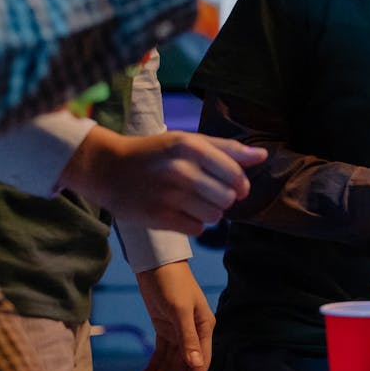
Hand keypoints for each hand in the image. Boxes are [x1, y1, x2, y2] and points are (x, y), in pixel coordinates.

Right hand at [59, 127, 267, 232]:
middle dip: (225, 198)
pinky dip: (194, 223)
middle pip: (228, 197)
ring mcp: (168, 195)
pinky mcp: (158, 217)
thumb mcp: (188, 141)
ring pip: (214, 215)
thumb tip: (262, 155)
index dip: (241, 184)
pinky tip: (181, 212)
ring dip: (211, 212)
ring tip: (195, 202)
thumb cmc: (155, 153)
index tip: (235, 186)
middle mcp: (180, 170)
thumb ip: (226, 149)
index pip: (235, 173)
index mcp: (190, 146)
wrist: (108, 169)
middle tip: (211, 194)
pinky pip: (197, 229)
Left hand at [135, 260, 214, 370]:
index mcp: (204, 327)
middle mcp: (194, 332)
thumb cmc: (173, 282)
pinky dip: (152, 367)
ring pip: (170, 363)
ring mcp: (179, 331)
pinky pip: (160, 353)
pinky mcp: (164, 328)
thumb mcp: (179, 309)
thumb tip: (195, 364)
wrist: (156, 263)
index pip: (200, 362)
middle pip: (182, 366)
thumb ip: (188, 338)